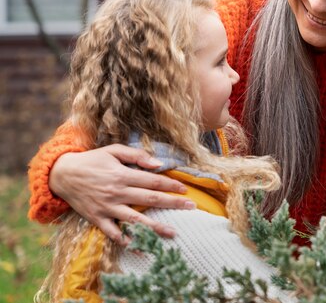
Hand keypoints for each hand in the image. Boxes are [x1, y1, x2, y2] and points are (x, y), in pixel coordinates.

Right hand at [50, 144, 195, 243]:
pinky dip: (125, 239)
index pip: (153, 181)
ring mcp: (107, 207)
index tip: (185, 190)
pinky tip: (139, 246)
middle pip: (150, 199)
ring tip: (173, 233)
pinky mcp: (97, 218)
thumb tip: (158, 164)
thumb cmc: (92, 160)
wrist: (62, 174)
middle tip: (191, 207)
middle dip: (173, 203)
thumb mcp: (113, 151)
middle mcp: (117, 192)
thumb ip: (137, 156)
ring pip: (135, 219)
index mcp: (123, 174)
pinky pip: (113, 232)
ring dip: (156, 227)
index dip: (171, 185)